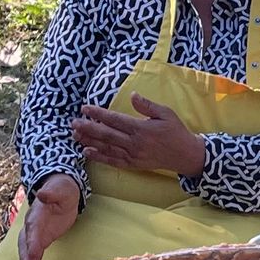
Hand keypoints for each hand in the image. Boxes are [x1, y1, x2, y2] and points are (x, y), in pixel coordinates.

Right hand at [19, 175, 81, 259]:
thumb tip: (41, 193)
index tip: (33, 255)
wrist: (61, 190)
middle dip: (26, 258)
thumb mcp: (61, 189)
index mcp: (37, 213)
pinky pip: (33, 253)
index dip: (32, 242)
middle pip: (26, 243)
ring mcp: (34, 233)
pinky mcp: (40, 239)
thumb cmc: (62, 189)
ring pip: (26, 250)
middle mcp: (32, 225)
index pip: (33, 229)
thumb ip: (52, 193)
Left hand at [74, 96, 206, 179]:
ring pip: (106, 148)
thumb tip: (132, 95)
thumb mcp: (166, 113)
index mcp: (141, 128)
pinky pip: (112, 161)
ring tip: (75, 135)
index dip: (98, 114)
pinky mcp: (133, 164)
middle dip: (88, 128)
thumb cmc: (176, 131)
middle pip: (106, 134)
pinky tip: (87, 152)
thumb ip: (147, 105)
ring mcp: (132, 155)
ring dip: (89, 141)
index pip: (115, 119)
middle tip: (73, 122)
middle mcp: (134, 143)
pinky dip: (99, 157)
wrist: (185, 155)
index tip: (85, 108)